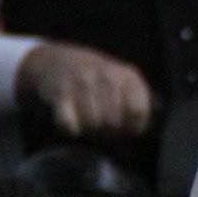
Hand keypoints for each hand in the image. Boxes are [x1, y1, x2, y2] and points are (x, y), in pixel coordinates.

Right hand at [14, 42, 154, 138]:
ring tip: (89, 124)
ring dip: (90, 132)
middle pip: (113, 122)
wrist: (59, 60)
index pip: (138, 112)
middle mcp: (107, 77)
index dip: (132, 128)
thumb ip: (134, 106)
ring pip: (92, 125)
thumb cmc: (98, 80)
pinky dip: (72, 129)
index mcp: (129, 77)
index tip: (125, 131)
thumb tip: (133, 137)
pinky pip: (69, 124)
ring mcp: (83, 83)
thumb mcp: (123, 84)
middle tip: (102, 131)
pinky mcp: (60, 92)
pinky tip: (74, 122)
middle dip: (109, 133)